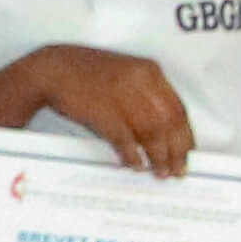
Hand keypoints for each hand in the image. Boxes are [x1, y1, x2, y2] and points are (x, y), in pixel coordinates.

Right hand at [30, 48, 197, 175]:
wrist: (53, 70)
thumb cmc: (89, 75)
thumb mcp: (126, 76)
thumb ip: (147, 98)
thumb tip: (165, 132)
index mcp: (149, 71)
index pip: (178, 108)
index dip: (185, 134)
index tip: (187, 152)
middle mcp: (140, 81)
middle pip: (169, 123)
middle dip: (176, 151)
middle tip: (178, 170)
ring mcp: (121, 96)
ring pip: (151, 133)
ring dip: (158, 157)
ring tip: (160, 172)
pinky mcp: (103, 111)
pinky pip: (125, 139)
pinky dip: (132, 155)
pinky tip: (135, 164)